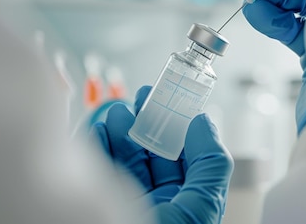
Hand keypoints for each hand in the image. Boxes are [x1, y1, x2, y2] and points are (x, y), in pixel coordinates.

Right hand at [91, 86, 232, 223]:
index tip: (177, 101)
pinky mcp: (95, 197)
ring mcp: (123, 199)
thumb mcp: (201, 207)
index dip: (183, 128)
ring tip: (122, 112)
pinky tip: (103, 128)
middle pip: (154, 154)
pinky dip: (98, 143)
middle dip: (150, 123)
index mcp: (184, 205)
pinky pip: (97, 166)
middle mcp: (155, 203)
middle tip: (145, 98)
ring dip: (122, 130)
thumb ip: (210, 163)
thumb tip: (204, 122)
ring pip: (125, 157)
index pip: (186, 159)